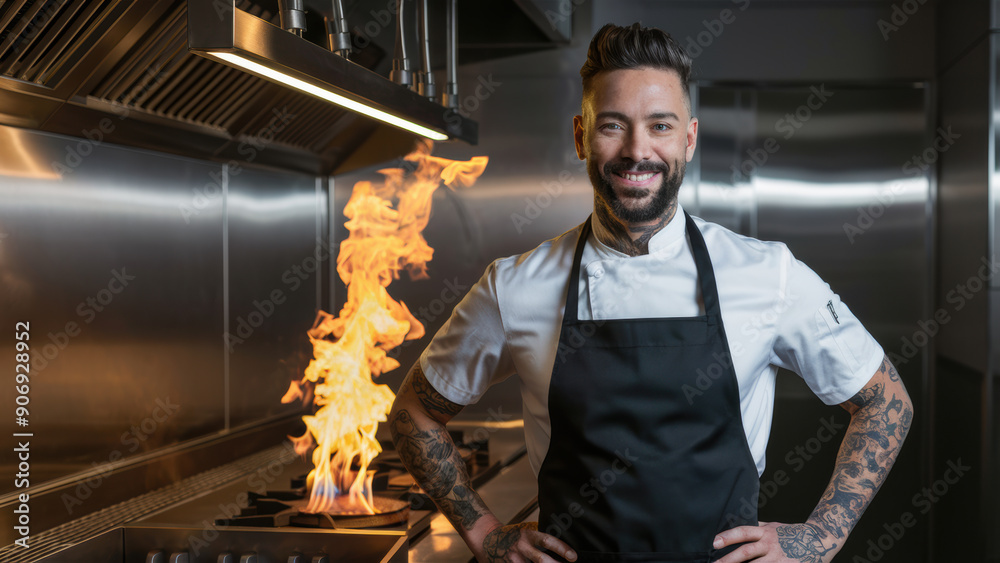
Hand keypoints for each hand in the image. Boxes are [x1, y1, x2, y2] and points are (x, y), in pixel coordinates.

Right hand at [480, 522, 577, 562]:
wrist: (487, 538)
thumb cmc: (511, 535)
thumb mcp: (525, 531)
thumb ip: (539, 539)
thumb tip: (560, 548)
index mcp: (528, 535)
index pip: (547, 541)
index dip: (561, 549)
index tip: (573, 557)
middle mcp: (522, 547)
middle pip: (541, 560)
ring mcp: (514, 559)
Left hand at [713, 522, 836, 562]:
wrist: (820, 539)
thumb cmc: (793, 533)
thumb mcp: (774, 526)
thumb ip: (757, 527)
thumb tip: (737, 523)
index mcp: (766, 532)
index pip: (743, 532)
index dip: (728, 536)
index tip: (714, 542)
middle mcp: (771, 545)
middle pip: (746, 552)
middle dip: (728, 559)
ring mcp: (780, 558)